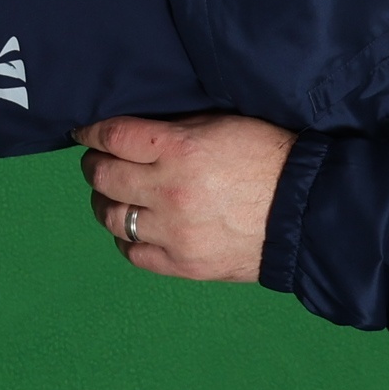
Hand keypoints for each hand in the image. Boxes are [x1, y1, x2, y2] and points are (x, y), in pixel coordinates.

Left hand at [77, 112, 295, 280]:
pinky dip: (124, 239)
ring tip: (111, 196)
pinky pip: (133, 253)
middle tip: (96, 162)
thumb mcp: (223, 125)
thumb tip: (137, 134)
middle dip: (93, 165)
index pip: (115, 136)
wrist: (303, 210)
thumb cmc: (267, 157)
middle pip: (104, 177)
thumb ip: (177, 129)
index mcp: (180, 148)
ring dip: (104, 202)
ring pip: (112, 217)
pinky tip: (131, 228)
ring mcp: (172, 232)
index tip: (85, 132)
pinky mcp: (181, 264)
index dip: (92, 132)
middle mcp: (168, 190)